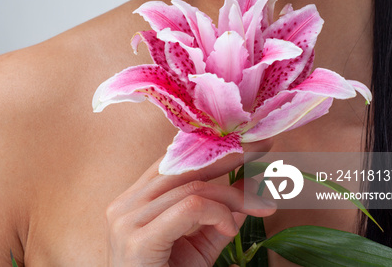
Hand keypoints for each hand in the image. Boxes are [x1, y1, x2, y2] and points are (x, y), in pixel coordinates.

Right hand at [106, 140, 275, 266]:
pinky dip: (217, 213)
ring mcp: (127, 220)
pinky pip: (190, 207)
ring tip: (260, 206)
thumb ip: (220, 217)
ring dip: (234, 195)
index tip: (249, 143)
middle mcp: (126, 204)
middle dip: (229, 155)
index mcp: (134, 200)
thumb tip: (250, 188)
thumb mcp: (199, 247)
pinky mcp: (138, 239)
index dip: (213, 149)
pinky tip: (229, 230)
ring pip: (193, 187)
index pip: (175, 161)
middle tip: (266, 148)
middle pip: (185, 166)